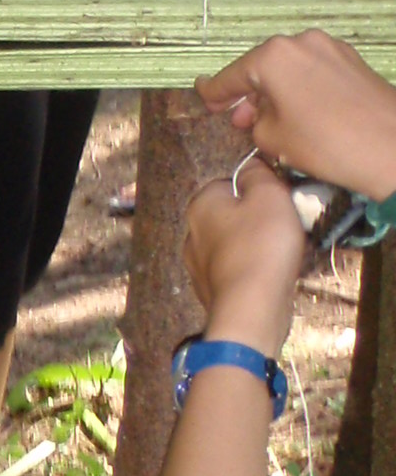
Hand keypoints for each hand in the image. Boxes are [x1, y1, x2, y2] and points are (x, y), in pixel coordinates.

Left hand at [182, 167, 305, 357]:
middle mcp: (191, 233)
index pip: (229, 183)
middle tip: (284, 230)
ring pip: (234, 244)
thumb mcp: (269, 195)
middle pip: (231, 215)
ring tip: (281, 256)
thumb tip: (250, 166)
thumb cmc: (262, 245)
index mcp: (200, 205)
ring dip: (256, 247)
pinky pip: (235, 270)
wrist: (251, 309)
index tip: (279, 203)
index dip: (258, 190)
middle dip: (257, 220)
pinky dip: (251, 271)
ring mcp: (196, 265)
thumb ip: (258, 174)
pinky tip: (269, 277)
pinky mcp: (209, 291)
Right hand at [196, 30, 395, 200]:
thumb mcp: (272, 138)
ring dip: (274, 91)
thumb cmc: (325, 143)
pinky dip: (299, 88)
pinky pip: (313, 72)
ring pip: (289, 69)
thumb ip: (254, 120)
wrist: (392, 148)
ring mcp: (330, 48)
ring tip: (266, 118)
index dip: (214, 91)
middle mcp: (300, 42)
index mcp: (273, 56)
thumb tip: (258, 113)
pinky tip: (296, 111)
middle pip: (262, 67)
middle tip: (235, 118)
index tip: (202, 96)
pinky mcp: (351, 61)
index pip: (232, 75)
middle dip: (247, 92)